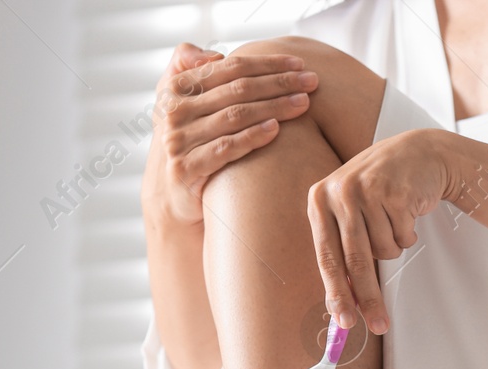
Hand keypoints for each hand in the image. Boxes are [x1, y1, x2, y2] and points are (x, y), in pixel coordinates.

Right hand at [142, 42, 319, 226]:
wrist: (175, 193)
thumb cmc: (192, 141)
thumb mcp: (185, 102)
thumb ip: (192, 69)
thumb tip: (216, 55)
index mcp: (177, 87)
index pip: (230, 68)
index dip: (267, 64)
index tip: (299, 64)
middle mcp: (174, 110)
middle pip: (237, 90)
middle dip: (279, 83)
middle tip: (312, 81)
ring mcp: (179, 140)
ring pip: (236, 116)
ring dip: (274, 107)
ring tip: (304, 103)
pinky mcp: (186, 169)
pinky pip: (225, 148)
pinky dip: (252, 136)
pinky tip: (276, 129)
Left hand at [308, 128, 461, 334]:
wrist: (418, 152)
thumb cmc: (380, 187)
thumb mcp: (350, 210)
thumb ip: (340, 248)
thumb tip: (343, 301)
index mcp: (319, 199)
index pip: (326, 257)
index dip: (336, 294)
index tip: (345, 321)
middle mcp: (340, 192)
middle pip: (355, 260)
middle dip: (368, 297)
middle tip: (378, 324)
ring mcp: (368, 189)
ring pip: (385, 250)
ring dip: (394, 245)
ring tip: (393, 221)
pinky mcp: (396, 191)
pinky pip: (404, 236)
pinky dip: (408, 232)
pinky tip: (406, 211)